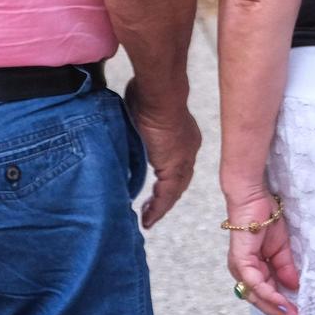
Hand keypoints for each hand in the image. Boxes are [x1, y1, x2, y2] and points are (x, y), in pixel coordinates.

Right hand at [123, 77, 201, 228]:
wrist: (158, 95)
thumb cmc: (147, 96)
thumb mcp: (141, 117)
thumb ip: (137, 131)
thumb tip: (126, 135)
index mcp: (183, 138)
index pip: (178, 166)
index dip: (168, 182)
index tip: (156, 193)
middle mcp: (188, 150)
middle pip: (179, 181)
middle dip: (166, 198)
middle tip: (151, 211)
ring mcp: (183, 159)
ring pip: (174, 191)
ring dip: (161, 207)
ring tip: (147, 219)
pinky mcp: (174, 166)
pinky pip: (167, 195)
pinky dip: (158, 208)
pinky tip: (148, 219)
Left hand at [226, 186, 302, 314]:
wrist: (252, 198)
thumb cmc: (264, 218)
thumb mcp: (281, 248)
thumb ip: (285, 268)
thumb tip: (294, 287)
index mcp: (253, 269)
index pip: (266, 294)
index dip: (281, 307)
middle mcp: (243, 272)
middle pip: (260, 300)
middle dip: (279, 313)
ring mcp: (240, 268)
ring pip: (256, 296)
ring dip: (275, 308)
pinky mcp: (241, 261)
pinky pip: (255, 283)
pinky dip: (268, 293)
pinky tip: (281, 301)